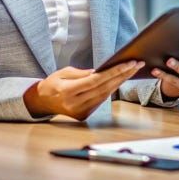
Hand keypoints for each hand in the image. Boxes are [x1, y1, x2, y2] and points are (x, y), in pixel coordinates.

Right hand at [23, 60, 143, 120]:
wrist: (41, 102)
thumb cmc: (52, 84)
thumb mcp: (63, 72)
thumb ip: (82, 73)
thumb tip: (101, 72)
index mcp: (68, 92)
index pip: (96, 80)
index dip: (114, 72)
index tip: (129, 63)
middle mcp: (75, 104)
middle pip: (105, 88)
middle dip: (123, 75)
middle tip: (137, 65)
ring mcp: (81, 112)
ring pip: (105, 95)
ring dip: (120, 82)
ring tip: (132, 70)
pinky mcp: (84, 116)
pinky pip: (101, 101)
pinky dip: (111, 90)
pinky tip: (120, 80)